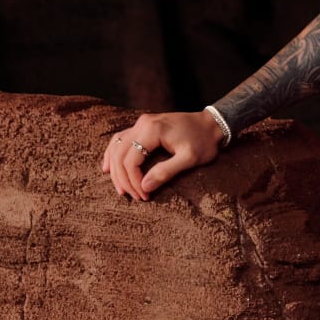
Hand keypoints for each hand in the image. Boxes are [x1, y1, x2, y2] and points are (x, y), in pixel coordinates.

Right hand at [99, 110, 224, 200]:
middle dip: (123, 178)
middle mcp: (142, 123)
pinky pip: (120, 140)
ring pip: (116, 147)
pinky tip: (108, 167)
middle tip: (133, 196)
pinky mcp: (143, 126)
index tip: (145, 195)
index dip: (134, 181)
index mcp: (152, 129)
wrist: (212, 124)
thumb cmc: (203, 141)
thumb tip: (144, 187)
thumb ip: (166, 172)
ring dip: (115, 169)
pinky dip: (113, 154)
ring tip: (121, 189)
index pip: (131, 160)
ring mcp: (141, 123)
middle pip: (120, 154)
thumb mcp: (190, 159)